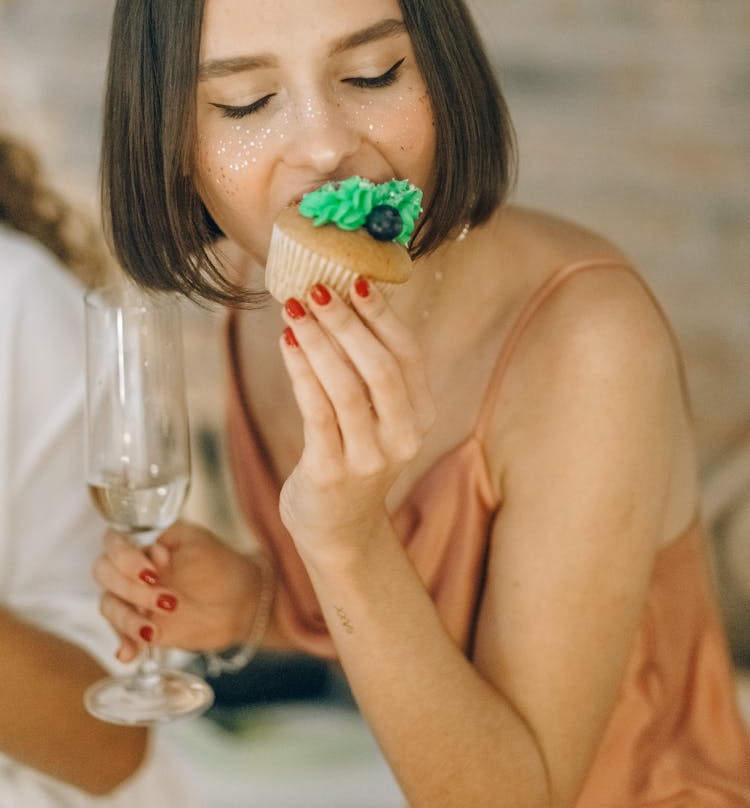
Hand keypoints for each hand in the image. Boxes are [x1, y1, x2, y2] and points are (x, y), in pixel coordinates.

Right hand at [92, 520, 257, 661]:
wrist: (240, 604)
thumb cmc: (220, 566)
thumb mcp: (199, 543)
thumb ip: (171, 541)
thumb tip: (151, 550)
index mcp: (145, 543)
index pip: (114, 543)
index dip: (126, 559)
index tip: (153, 572)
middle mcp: (133, 569)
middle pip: (105, 574)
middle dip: (131, 589)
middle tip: (168, 601)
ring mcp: (134, 599)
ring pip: (109, 606)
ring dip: (127, 620)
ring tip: (154, 632)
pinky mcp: (141, 626)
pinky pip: (120, 635)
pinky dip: (123, 644)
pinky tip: (129, 655)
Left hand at [278, 278, 435, 564]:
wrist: (337, 527)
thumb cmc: (352, 453)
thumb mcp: (378, 414)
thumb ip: (371, 368)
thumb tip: (345, 296)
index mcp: (421, 416)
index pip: (409, 355)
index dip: (383, 315)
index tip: (355, 280)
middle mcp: (402, 438)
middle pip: (380, 367)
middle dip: (346, 322)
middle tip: (316, 288)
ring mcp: (369, 458)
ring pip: (345, 387)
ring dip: (318, 341)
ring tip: (293, 308)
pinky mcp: (331, 472)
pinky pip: (316, 411)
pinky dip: (301, 370)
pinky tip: (286, 342)